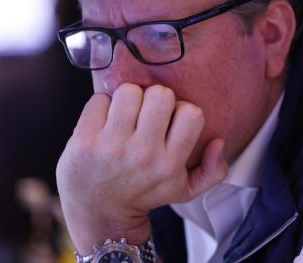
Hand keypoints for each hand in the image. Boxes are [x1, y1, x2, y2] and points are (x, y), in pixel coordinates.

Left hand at [56, 83, 227, 253]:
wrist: (99, 211)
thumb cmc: (144, 193)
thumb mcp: (185, 191)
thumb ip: (213, 171)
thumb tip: (218, 142)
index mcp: (170, 164)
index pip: (191, 113)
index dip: (181, 110)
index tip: (170, 121)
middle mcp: (142, 154)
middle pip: (160, 94)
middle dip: (154, 99)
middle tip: (145, 115)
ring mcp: (111, 146)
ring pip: (129, 91)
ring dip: (127, 99)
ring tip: (124, 116)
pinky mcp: (84, 139)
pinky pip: (99, 98)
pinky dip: (102, 106)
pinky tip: (104, 122)